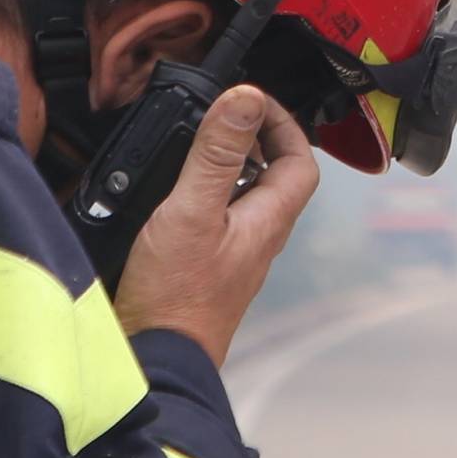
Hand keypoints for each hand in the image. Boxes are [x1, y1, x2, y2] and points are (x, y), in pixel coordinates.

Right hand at [113, 86, 317, 366]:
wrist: (156, 358)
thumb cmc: (175, 298)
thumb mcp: (192, 211)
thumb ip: (216, 155)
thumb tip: (244, 99)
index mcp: (267, 220)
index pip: (300, 161)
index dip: (283, 124)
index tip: (251, 101)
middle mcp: (258, 238)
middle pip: (276, 176)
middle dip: (254, 138)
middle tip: (223, 116)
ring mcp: (235, 255)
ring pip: (247, 197)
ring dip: (229, 165)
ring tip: (197, 144)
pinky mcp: (209, 268)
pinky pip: (221, 218)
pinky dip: (206, 194)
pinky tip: (174, 193)